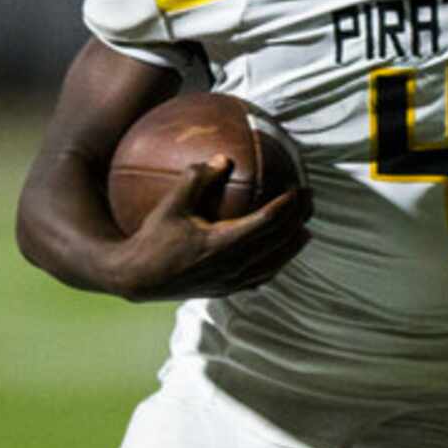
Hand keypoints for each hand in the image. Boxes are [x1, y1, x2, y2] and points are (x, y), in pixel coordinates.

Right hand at [102, 158, 311, 300]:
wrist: (136, 278)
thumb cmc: (151, 239)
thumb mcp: (171, 204)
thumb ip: (197, 179)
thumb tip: (223, 158)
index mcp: (224, 243)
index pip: (268, 221)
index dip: (288, 205)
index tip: (300, 188)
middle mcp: (234, 265)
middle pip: (279, 242)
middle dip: (299, 219)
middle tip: (310, 200)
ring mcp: (232, 281)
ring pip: (275, 263)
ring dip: (292, 245)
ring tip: (304, 230)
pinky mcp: (226, 290)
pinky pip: (261, 277)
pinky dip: (275, 264)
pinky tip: (278, 256)